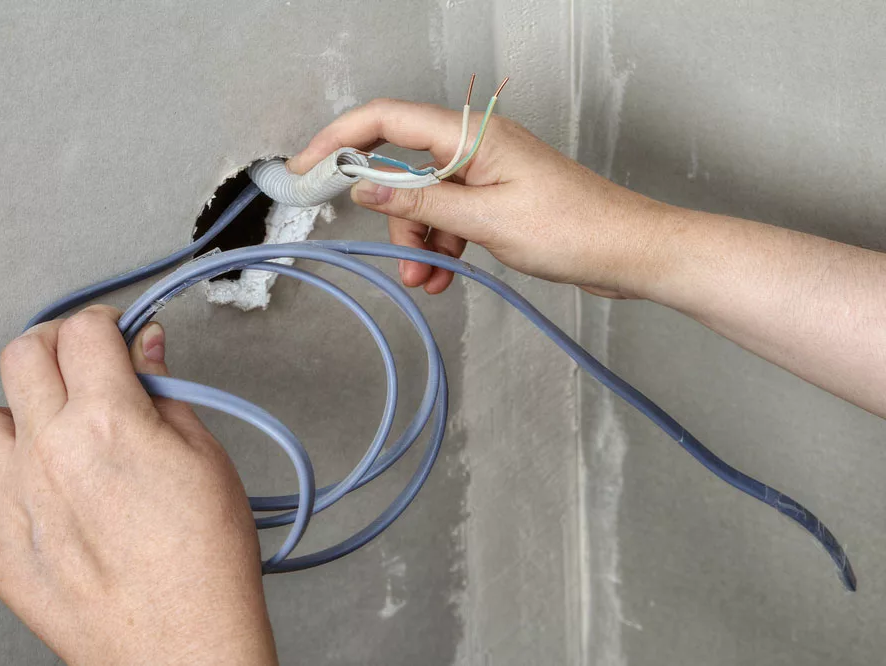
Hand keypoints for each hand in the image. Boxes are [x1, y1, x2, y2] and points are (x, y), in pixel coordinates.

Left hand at [0, 306, 277, 665]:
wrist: (182, 643)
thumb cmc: (205, 560)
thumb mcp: (205, 455)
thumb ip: (165, 392)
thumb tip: (147, 352)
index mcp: (107, 423)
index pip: (83, 332)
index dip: (105, 323)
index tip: (114, 334)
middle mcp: (48, 454)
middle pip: (22, 355)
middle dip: (56, 345)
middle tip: (83, 362)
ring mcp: (13, 502)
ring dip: (17, 412)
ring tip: (54, 430)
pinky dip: (15, 481)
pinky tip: (55, 497)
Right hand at [288, 98, 671, 297]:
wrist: (629, 253)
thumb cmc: (575, 228)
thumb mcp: (486, 219)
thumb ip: (421, 203)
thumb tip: (366, 187)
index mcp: (472, 135)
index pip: (387, 120)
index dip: (338, 138)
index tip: (306, 167)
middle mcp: (476, 146)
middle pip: (404, 168)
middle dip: (393, 216)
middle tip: (395, 257)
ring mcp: (487, 172)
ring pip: (426, 200)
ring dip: (419, 240)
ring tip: (428, 279)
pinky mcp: (498, 198)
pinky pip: (451, 215)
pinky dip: (442, 244)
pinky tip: (444, 274)